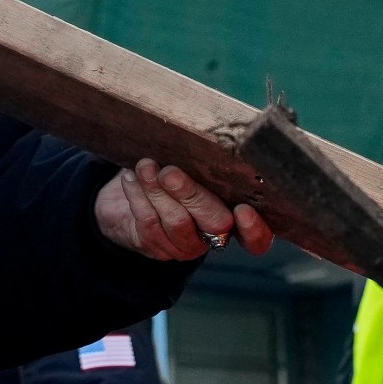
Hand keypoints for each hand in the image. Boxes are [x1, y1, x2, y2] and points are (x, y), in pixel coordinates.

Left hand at [94, 160, 275, 261]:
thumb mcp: (192, 165)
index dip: (254, 229)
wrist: (125, 199)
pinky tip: (132, 178)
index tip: (243, 209)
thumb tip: (207, 135)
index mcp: (234, 218)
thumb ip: (206, 160)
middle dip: (192, 194)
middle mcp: (214, 237)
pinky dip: (139, 197)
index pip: (257, 239)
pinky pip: (149, 223)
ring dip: (159, 191)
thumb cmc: (171, 173)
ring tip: (145, 167)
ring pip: (177, 222)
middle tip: (170, 172)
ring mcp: (185, 246)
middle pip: (215, 223)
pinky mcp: (156, 247)